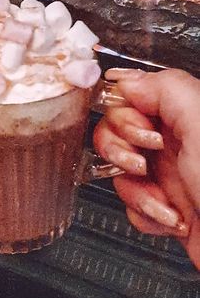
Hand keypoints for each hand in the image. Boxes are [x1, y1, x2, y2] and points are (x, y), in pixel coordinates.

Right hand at [93, 68, 199, 269]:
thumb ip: (165, 89)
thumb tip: (127, 79)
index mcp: (182, 115)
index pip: (129, 98)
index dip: (124, 116)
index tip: (143, 131)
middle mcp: (173, 141)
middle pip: (114, 132)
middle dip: (121, 152)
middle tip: (144, 164)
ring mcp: (167, 174)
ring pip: (119, 171)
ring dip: (137, 191)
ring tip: (162, 201)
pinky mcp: (163, 206)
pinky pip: (130, 203)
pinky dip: (145, 215)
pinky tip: (169, 218)